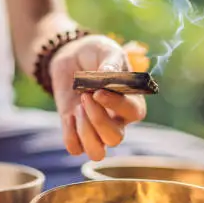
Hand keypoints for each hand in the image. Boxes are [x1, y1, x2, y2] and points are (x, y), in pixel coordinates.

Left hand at [50, 34, 146, 159]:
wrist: (71, 57)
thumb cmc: (95, 53)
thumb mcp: (105, 49)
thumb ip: (111, 62)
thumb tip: (108, 75)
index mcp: (131, 100)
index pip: (134, 113)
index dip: (116, 104)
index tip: (98, 89)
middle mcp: (117, 120)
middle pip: (116, 139)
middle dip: (98, 119)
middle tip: (86, 96)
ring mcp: (96, 129)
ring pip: (97, 152)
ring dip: (84, 131)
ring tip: (78, 107)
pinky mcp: (76, 131)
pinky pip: (75, 148)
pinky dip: (69, 134)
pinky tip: (69, 115)